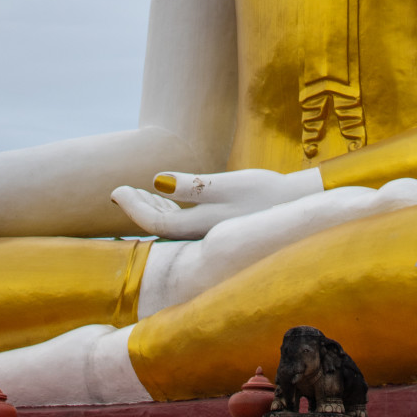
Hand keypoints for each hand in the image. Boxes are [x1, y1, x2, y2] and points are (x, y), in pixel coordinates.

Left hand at [111, 165, 322, 239]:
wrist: (301, 208)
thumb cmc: (266, 193)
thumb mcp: (228, 185)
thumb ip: (193, 185)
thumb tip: (156, 180)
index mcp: (199, 227)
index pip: (154, 221)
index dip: (132, 207)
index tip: (115, 190)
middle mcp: (201, 236)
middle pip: (158, 226)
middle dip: (138, 207)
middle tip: (120, 191)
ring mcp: (210, 234)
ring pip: (171, 225)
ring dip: (154, 208)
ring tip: (140, 193)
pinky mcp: (219, 228)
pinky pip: (185, 223)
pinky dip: (171, 209)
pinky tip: (170, 198)